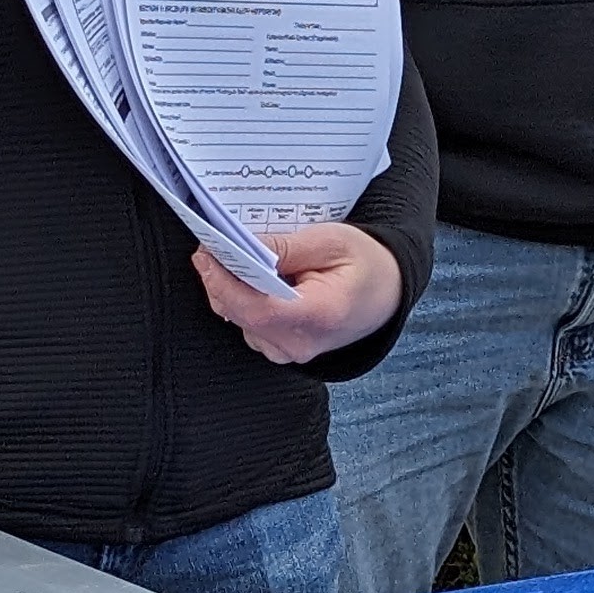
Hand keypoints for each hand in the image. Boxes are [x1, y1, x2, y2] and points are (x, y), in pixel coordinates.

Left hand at [194, 224, 404, 366]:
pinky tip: (250, 280)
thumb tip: (244, 245)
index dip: (224, 283)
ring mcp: (290, 352)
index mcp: (319, 315)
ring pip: (240, 321)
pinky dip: (242, 301)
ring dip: (230, 290)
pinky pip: (248, 325)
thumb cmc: (367, 266)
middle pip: (242, 315)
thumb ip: (287, 247)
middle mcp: (301, 343)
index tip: (206, 256)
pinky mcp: (281, 349)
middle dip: (219, 280)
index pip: (257, 308)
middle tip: (211, 248)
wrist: (387, 293)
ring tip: (234, 260)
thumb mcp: (333, 241)